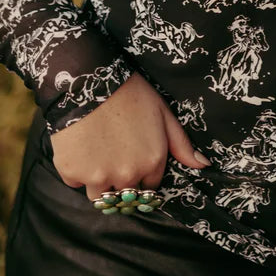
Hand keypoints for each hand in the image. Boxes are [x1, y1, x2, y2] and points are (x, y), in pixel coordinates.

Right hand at [49, 71, 210, 200]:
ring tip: (96, 153)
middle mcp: (127, 175)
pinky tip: (79, 146)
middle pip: (125, 195)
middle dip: (121, 181)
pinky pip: (75, 181)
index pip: (150, 187)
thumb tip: (203, 165)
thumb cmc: (128, 92)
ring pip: (99, 196)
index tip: (132, 159)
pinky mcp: (72, 173)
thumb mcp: (162, 112)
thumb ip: (181, 144)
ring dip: (98, 181)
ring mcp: (98, 177)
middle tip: (113, 155)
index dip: (142, 174)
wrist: (88, 79)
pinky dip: (76, 170)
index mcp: (152, 162)